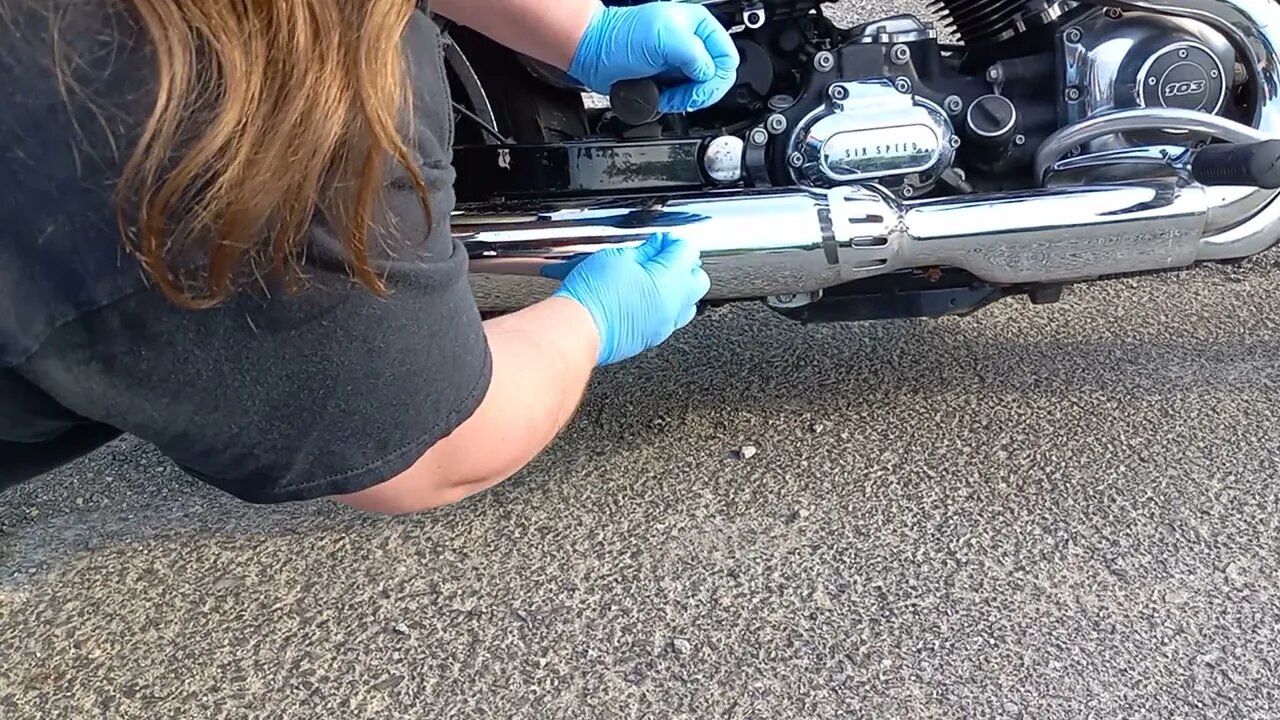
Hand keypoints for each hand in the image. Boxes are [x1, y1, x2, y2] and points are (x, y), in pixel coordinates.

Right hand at [543, 234, 710, 365]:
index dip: (671, 241)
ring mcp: (665, 325)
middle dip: (684, 265)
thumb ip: (644, 250)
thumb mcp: (618, 257)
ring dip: (677, 288)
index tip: (660, 240)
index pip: (687, 251)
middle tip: (662, 257)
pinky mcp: (652, 338)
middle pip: (698, 280)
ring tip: (655, 278)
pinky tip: (645, 298)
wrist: (579, 329)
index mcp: (670, 281)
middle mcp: (674, 305)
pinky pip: (670, 319)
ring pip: (688, 303)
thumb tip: (654, 247)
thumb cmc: (594, 296)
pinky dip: (665, 306)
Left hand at [567, 1, 739, 113]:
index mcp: (700, 25)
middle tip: (680, 96)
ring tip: (666, 95)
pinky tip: (661, 96)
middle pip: (718, 78)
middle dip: (700, 91)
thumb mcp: (665, 39)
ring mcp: (681, 63)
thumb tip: (707, 74)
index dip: (715, 78)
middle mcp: (693, 43)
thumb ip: (694, 55)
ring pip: (702, 91)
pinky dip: (675, 102)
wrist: (594, 53)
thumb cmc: (620, 38)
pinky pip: (685, 98)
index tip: (697, 87)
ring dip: (685, 99)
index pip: (727, 58)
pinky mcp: (669, 80)